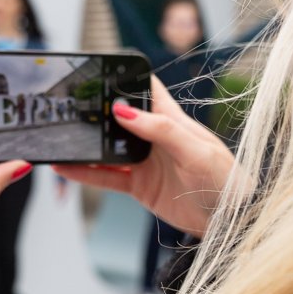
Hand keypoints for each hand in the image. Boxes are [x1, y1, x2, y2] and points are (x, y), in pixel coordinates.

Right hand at [56, 77, 232, 237]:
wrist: (231, 222)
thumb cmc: (226, 182)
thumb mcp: (197, 152)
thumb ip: (162, 131)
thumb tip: (124, 112)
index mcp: (172, 120)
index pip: (146, 90)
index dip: (125, 78)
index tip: (99, 71)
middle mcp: (155, 138)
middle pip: (119, 118)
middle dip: (96, 112)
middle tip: (68, 106)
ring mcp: (145, 162)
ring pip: (108, 148)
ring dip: (86, 144)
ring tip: (60, 136)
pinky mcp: (139, 186)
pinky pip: (107, 177)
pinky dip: (85, 173)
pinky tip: (66, 168)